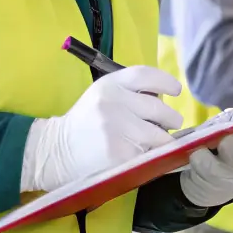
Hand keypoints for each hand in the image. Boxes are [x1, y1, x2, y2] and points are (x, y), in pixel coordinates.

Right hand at [21, 66, 182, 192]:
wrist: (55, 151)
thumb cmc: (86, 123)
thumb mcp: (102, 97)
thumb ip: (130, 93)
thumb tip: (166, 100)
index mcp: (109, 84)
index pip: (145, 75)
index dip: (165, 81)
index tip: (176, 90)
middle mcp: (112, 103)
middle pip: (158, 109)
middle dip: (171, 119)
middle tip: (171, 124)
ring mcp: (115, 129)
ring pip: (158, 135)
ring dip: (162, 141)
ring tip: (154, 143)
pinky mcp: (118, 154)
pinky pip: (148, 155)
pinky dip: (152, 157)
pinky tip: (143, 157)